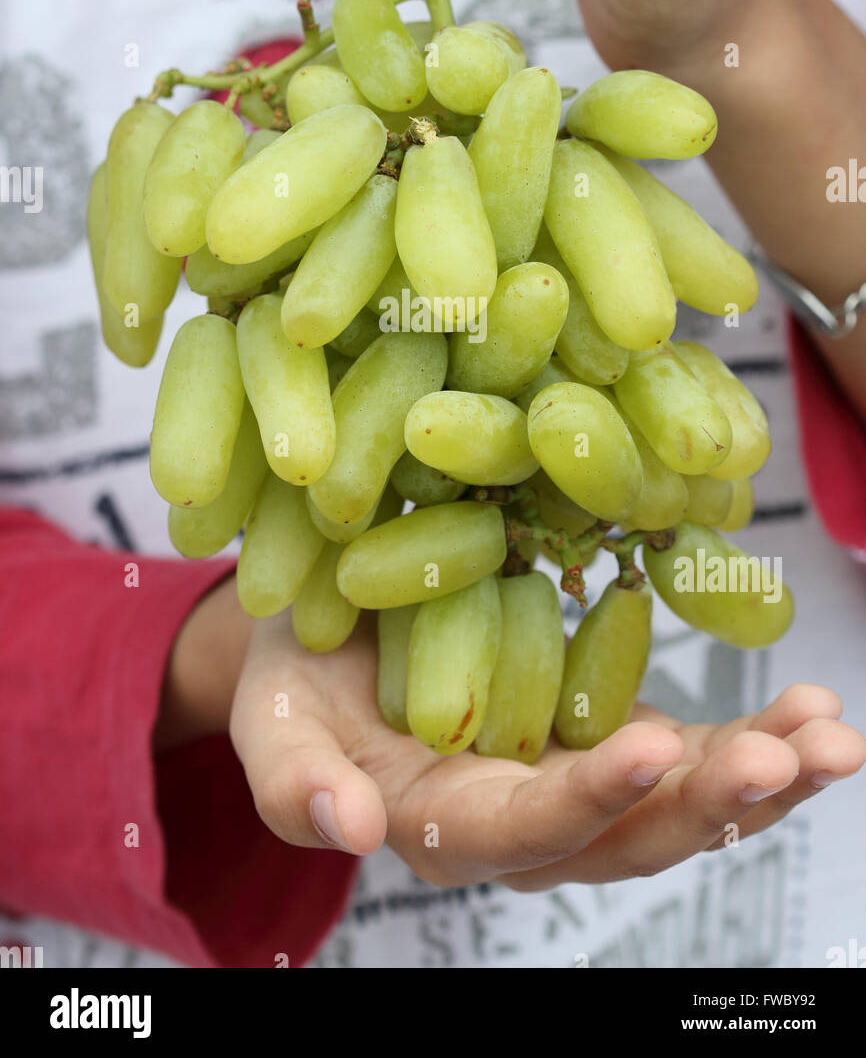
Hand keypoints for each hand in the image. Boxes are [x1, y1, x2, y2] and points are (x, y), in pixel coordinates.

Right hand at [229, 604, 864, 887]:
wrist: (323, 645)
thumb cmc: (291, 685)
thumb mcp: (274, 727)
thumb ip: (297, 786)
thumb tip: (349, 834)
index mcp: (441, 827)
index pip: (522, 832)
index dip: (584, 801)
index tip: (648, 749)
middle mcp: (522, 822)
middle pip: (628, 837)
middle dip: (712, 803)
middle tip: (792, 757)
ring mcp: (570, 782)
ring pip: (675, 804)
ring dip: (758, 775)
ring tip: (832, 736)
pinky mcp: (598, 735)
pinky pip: (683, 752)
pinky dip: (750, 735)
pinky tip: (812, 708)